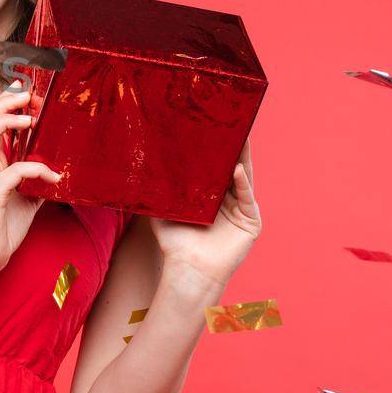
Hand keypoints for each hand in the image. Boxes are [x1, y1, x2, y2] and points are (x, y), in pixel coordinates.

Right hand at [0, 83, 62, 283]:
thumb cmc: (0, 228)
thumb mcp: (25, 199)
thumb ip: (36, 182)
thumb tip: (59, 172)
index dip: (4, 104)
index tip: (23, 91)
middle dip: (3, 103)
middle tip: (26, 94)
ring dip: (6, 122)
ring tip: (28, 119)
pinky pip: (13, 172)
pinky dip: (35, 168)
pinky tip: (53, 176)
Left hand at [148, 136, 260, 289]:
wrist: (188, 269)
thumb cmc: (175, 243)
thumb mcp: (164, 209)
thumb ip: (159, 190)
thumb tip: (140, 165)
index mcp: (212, 196)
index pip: (216, 166)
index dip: (216, 148)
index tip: (214, 125)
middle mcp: (229, 200)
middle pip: (233, 167)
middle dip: (234, 146)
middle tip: (234, 122)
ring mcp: (243, 210)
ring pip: (244, 177)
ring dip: (242, 157)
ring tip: (240, 136)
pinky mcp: (251, 222)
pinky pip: (247, 197)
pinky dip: (242, 182)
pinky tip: (236, 169)